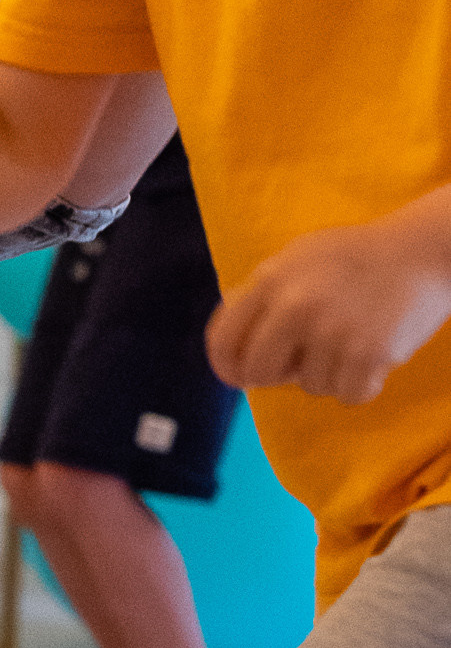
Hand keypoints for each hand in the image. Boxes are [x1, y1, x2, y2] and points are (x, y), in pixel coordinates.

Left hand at [208, 207, 450, 403]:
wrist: (423, 251)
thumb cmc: (356, 258)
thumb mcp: (297, 259)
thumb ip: (261, 295)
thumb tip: (228, 343)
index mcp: (271, 280)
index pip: (223, 340)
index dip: (228, 367)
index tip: (240, 376)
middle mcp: (296, 306)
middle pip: (258, 374)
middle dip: (278, 374)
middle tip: (305, 357)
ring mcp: (332, 331)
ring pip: (310, 387)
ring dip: (330, 372)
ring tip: (351, 337)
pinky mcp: (368, 354)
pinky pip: (348, 396)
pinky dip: (361, 383)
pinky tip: (371, 354)